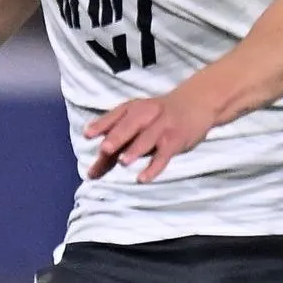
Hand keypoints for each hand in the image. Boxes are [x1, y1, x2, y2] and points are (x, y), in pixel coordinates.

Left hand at [84, 86, 222, 182]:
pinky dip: (154, 167)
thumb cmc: (158, 117)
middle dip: (117, 137)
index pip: (116, 116)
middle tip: (104, 149)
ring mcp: (163, 127)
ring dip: (135, 149)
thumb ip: (116, 145)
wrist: (195, 103)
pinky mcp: (176, 140)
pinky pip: (164, 155)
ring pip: (148, 138)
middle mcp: (147, 114)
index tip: (87, 134)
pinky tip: (142, 178)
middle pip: (131, 125)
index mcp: (133, 108)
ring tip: (123, 162)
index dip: (101, 125)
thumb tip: (91, 172)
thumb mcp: (137, 122)